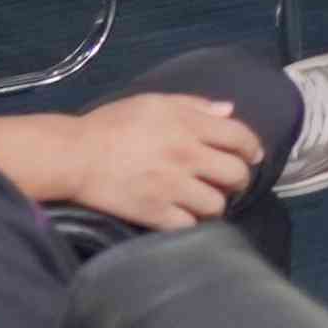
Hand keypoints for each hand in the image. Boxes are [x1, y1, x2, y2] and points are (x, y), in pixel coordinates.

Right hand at [53, 91, 263, 229]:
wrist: (74, 156)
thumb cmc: (112, 124)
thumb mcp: (154, 102)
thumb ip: (195, 105)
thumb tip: (229, 110)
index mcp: (188, 125)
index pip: (240, 137)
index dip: (252, 148)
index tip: (252, 155)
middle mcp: (187, 156)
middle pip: (236, 174)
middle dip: (239, 178)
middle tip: (230, 181)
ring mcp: (172, 187)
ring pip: (217, 204)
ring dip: (216, 204)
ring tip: (206, 201)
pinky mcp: (155, 213)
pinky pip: (190, 226)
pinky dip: (191, 223)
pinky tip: (185, 216)